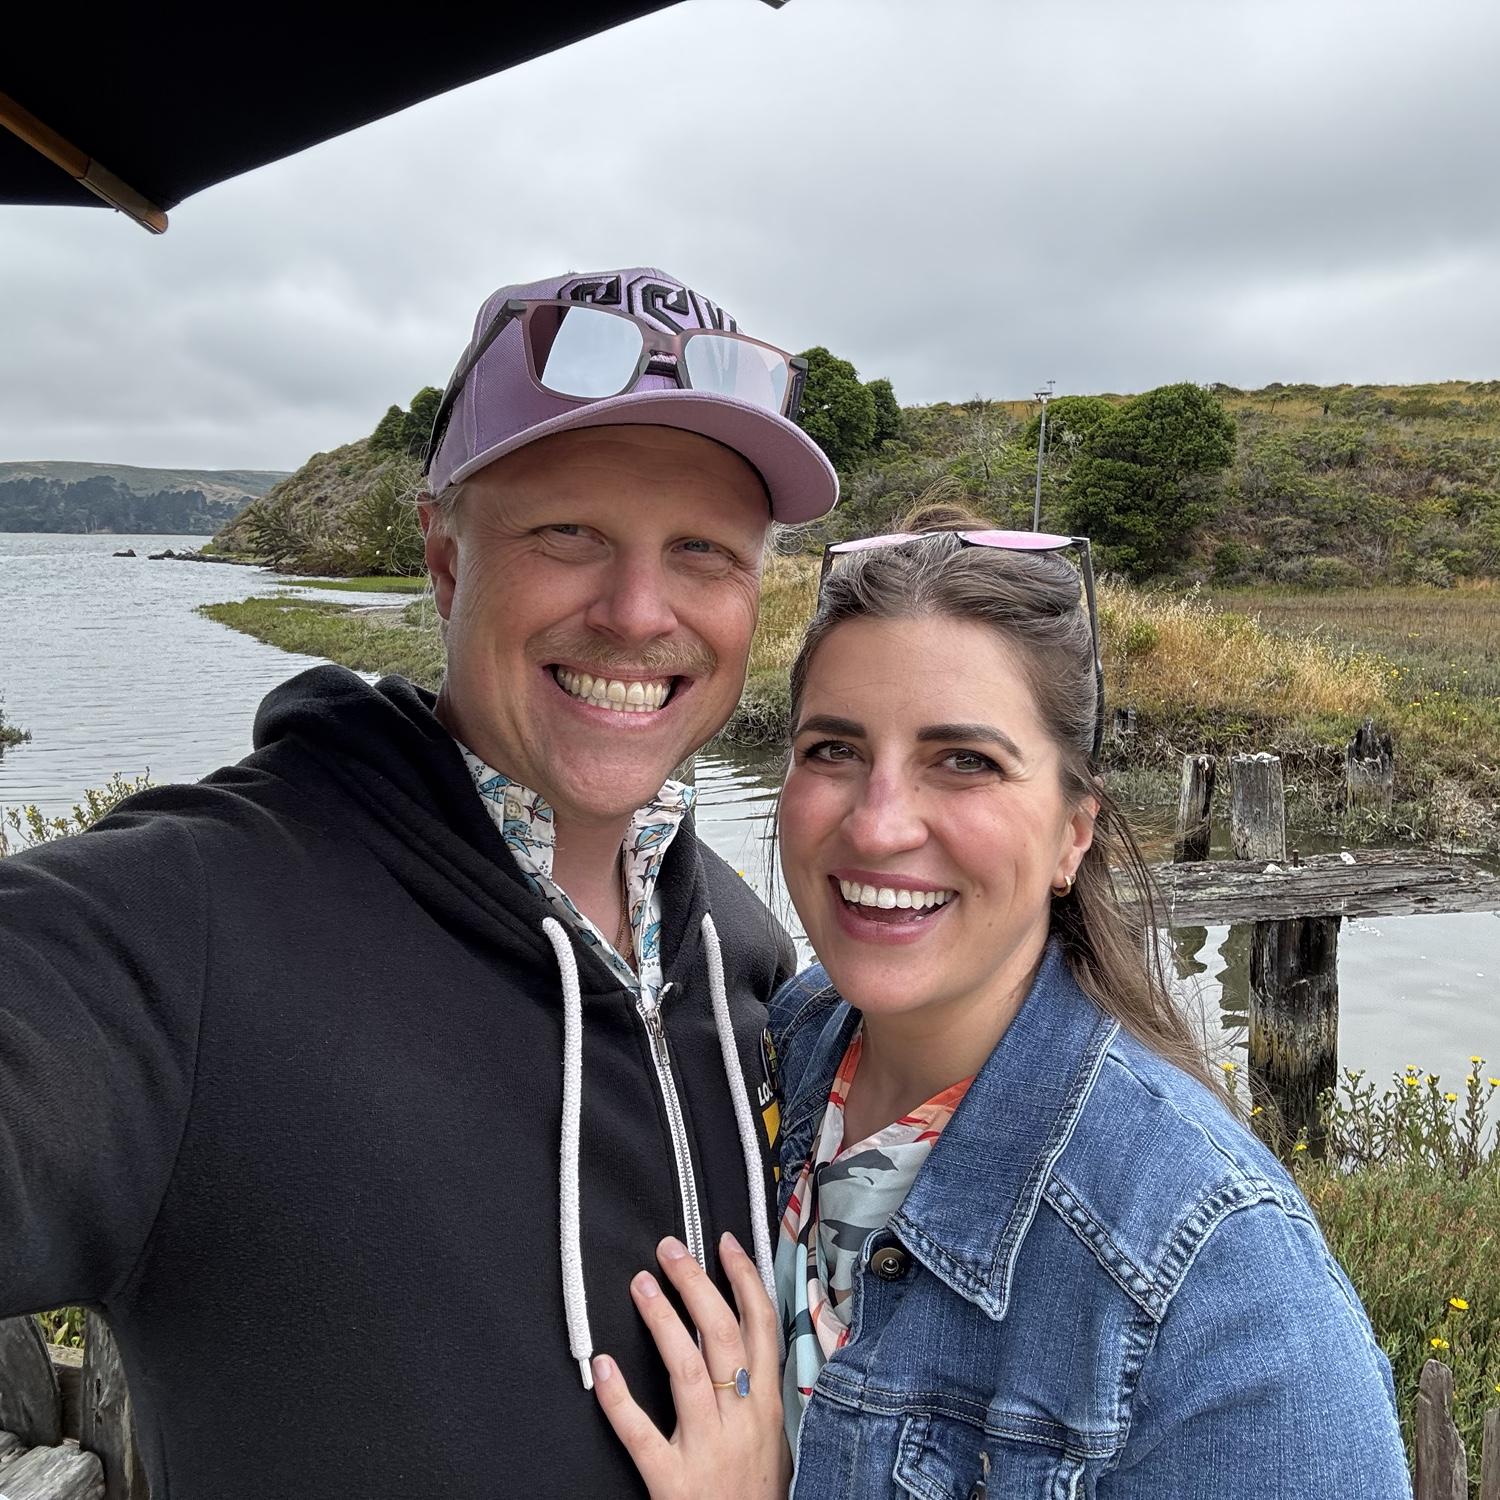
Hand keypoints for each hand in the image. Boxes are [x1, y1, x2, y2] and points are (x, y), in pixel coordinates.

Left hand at [593, 1230, 789, 1499]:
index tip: (723, 1243)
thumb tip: (735, 1329)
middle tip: (669, 1249)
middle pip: (722, 1335)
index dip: (744, 1278)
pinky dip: (620, 1399)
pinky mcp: (673, 1482)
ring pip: (687, 1371)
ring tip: (640, 1285)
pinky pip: (642, 1434)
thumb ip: (755, 1387)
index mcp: (767, 1405)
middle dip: (696, 1284)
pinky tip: (603, 1366)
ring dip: (663, 1322)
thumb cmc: (755, 1492)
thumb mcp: (772, 1435)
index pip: (762, 1326)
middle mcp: (742, 1420)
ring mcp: (708, 1450)